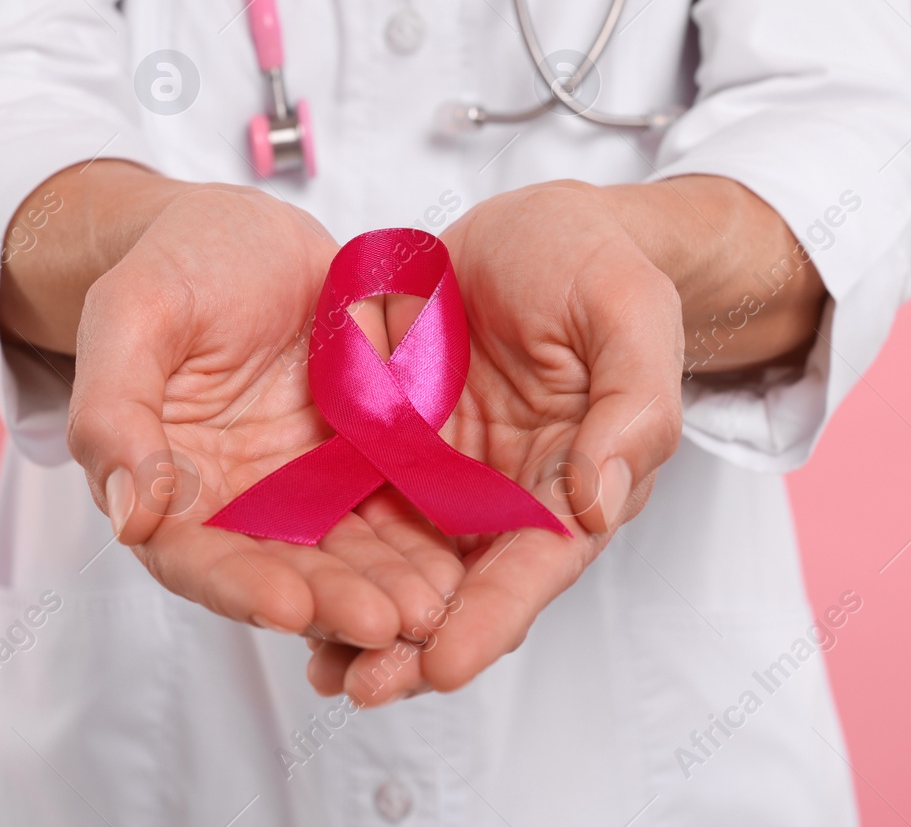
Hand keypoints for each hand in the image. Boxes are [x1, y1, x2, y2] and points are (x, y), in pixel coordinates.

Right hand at [66, 183, 463, 647]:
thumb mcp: (132, 315)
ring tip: (435, 606)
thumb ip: (114, 411)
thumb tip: (131, 513)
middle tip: (390, 623)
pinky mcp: (358, 462)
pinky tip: (461, 561)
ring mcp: (301, 486)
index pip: (195, 558)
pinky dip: (422, 539)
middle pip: (281, 570)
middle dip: (334, 602)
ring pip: (345, 553)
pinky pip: (392, 508)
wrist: (245, 231)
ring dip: (387, 587)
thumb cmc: (175, 264)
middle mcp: (234, 501)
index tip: (290, 608)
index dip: (239, 587)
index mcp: (165, 483)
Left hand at [305, 181, 685, 702]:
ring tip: (314, 668)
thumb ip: (631, 408)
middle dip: (412, 646)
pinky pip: (350, 506)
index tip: (445, 665)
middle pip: (459, 589)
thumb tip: (599, 503)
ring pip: (397, 565)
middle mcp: (500, 495)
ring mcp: (439, 473)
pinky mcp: (386, 441)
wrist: (534, 224)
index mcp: (570, 481)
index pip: (534, 568)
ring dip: (358, 619)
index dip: (492, 620)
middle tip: (358, 686)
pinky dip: (322, 553)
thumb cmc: (595, 264)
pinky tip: (279, 587)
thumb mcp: (630, 314)